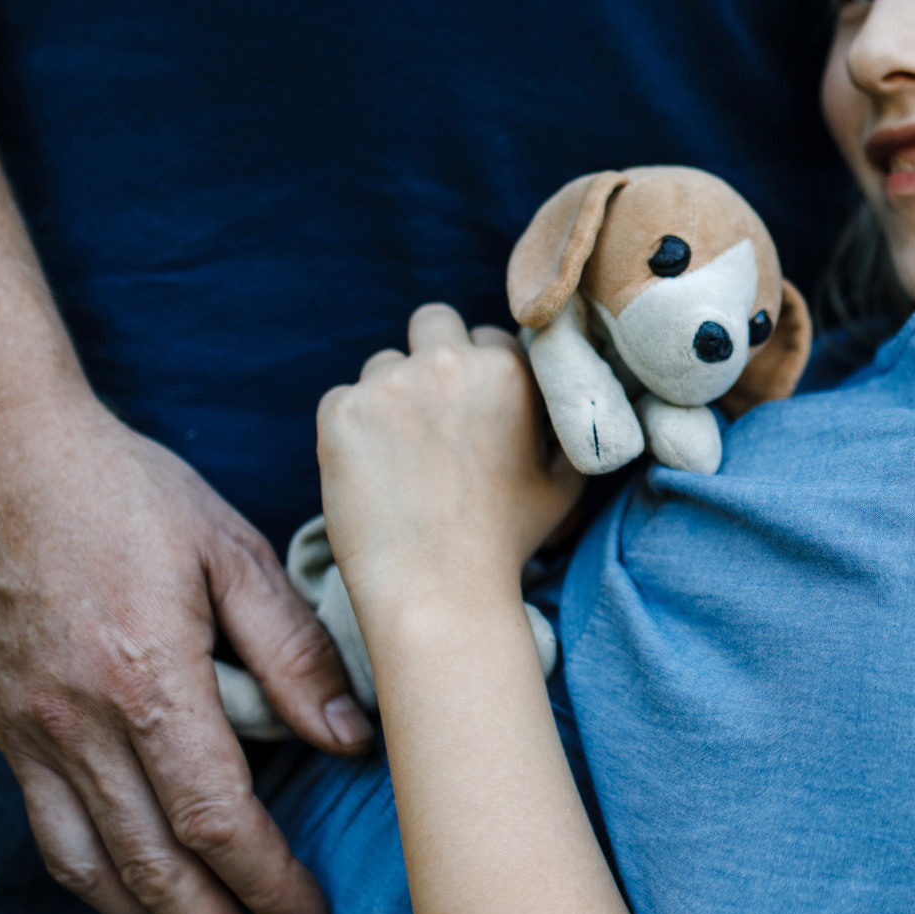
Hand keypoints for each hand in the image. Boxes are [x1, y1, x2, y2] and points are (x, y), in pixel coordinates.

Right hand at [0, 392, 370, 913]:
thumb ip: (294, 648)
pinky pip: (51, 834)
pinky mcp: (5, 729)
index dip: (270, 883)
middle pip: (156, 870)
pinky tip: (138, 905)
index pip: (217, 818)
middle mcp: (80, 725)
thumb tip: (351, 739)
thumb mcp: (232, 549)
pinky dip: (101, 885)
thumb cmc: (128, 493)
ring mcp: (32, 733)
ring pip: (96, 868)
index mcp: (148, 680)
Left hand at [317, 304, 581, 627]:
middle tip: (432, 412)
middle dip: (433, 355)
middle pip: (432, 321)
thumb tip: (574, 397)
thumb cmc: (506, 541)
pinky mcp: (339, 412)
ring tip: (402, 458)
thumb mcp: (565, 479)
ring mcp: (387, 385)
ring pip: (383, 364)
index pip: (487, 337)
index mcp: (505, 370)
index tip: (475, 412)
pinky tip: (371, 473)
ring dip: (390, 397)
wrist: (438, 591)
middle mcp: (446, 364)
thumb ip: (569, 424)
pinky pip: (341, 400)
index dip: (482, 374)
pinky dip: (351, 430)